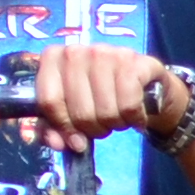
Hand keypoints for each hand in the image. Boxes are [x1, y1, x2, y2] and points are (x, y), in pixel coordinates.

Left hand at [14, 40, 185, 149]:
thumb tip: (57, 143)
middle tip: (102, 124)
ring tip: (119, 116)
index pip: (48, 101)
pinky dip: (135, 117)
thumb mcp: (71, 113)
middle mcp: (76, 50)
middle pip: (80, 112)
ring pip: (105, 111)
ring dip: (115, 124)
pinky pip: (129, 105)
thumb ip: (54, 129)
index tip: (75, 137)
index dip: (62, 127)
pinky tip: (136, 113)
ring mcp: (106, 52)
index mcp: (53, 58)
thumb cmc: (99, 99)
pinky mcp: (134, 61)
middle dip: (93, 129)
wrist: (145, 88)